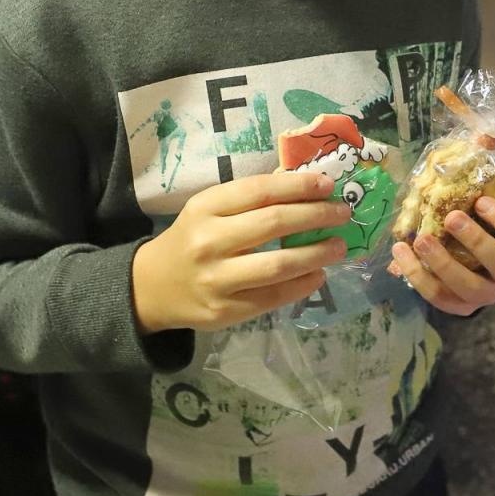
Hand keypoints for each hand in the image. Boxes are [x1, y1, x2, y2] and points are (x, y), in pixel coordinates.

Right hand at [131, 171, 350, 334]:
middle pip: (272, 223)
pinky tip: (318, 274)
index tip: (328, 184)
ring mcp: (216, 279)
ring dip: (316, 254)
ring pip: (277, 265)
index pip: (259, 190)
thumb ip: (250, 199)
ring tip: (338, 246)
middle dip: (315, 215)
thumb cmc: (192, 239)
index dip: (298, 185)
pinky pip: (273, 297)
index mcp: (205, 207)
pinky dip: (302, 285)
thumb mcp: (209, 210)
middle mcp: (208, 241)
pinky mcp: (225, 310)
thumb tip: (305, 185)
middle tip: (342, 213)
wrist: (152, 287)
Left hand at [388, 183, 494, 315]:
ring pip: (470, 287)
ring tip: (421, 239)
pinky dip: (419, 277)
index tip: (481, 201)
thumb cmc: (488, 223)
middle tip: (451, 218)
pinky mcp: (459, 306)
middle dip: (476, 241)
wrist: (474, 263)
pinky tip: (401, 254)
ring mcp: (486, 294)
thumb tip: (486, 144)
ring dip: (444, 264)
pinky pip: (439, 297)